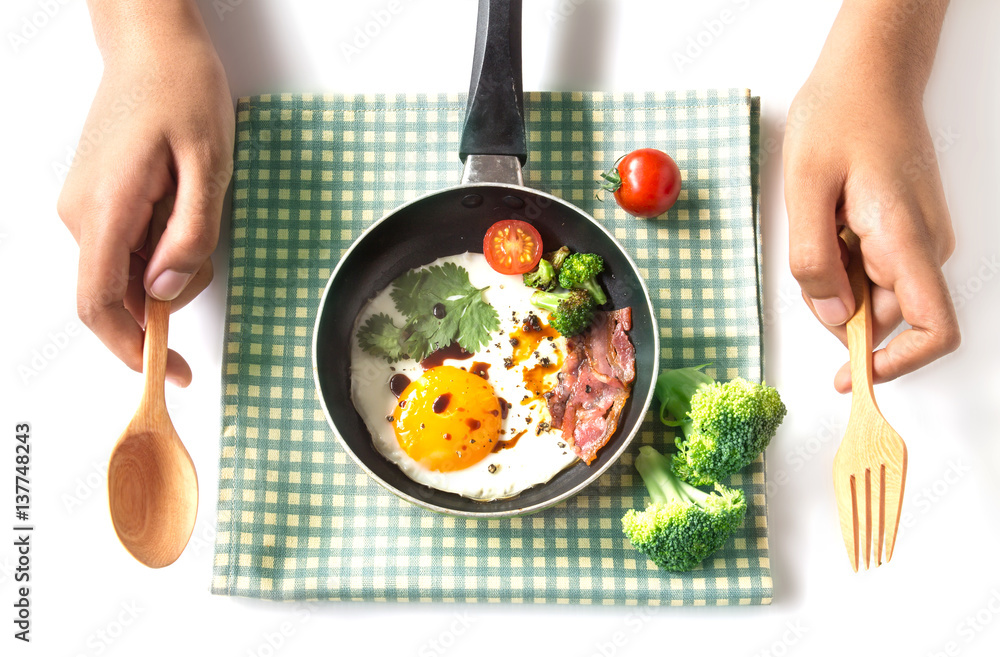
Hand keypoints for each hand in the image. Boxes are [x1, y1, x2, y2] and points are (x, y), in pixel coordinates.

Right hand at [58, 10, 232, 386]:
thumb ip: (191, 235)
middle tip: (207, 247)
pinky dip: (160, 248)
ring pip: (127, 272)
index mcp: (106, 209)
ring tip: (195, 207)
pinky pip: (126, 248)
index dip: (134, 350)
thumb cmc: (182, 92)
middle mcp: (82, 215)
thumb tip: (167, 293)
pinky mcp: (96, 201)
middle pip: (122, 294)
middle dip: (170, 296)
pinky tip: (179, 207)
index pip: (100, 304)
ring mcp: (84, 208)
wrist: (153, 46)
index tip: (173, 373)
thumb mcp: (209, 165)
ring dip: (169, 266)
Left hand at [783, 0, 958, 392]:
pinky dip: (842, 263)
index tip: (850, 375)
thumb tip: (831, 314)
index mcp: (906, 239)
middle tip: (807, 264)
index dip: (895, 365)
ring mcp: (917, 239)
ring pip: (875, 295)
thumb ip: (813, 256)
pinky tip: (828, 223)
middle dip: (839, 312)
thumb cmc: (840, 116)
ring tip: (819, 226)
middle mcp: (923, 246)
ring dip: (836, 283)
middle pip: (887, 318)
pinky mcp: (905, 231)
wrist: (869, 73)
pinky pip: (872, 270)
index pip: (933, 329)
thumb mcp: (805, 185)